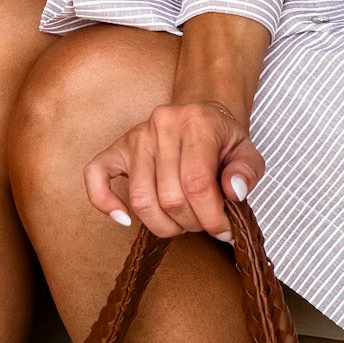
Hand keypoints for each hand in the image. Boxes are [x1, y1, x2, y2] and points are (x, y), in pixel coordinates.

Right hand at [84, 98, 265, 239]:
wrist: (202, 112)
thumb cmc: (223, 138)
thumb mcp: (248, 151)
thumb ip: (247, 172)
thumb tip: (233, 193)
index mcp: (196, 123)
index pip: (197, 184)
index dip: (211, 217)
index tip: (223, 230)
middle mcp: (162, 124)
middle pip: (169, 197)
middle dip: (191, 222)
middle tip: (204, 223)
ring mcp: (136, 136)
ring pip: (139, 199)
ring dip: (162, 224)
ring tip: (180, 222)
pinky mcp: (117, 147)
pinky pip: (95, 175)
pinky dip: (104, 201)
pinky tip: (124, 219)